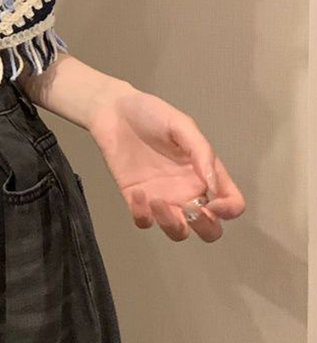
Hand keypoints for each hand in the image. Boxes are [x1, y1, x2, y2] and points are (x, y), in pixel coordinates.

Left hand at [87, 85, 245, 241]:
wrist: (112, 111)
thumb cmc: (151, 114)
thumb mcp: (181, 125)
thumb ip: (201, 151)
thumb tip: (214, 186)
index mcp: (204, 173)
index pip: (231, 202)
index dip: (229, 210)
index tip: (213, 203)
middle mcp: (187, 190)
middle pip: (209, 228)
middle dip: (206, 227)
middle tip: (190, 209)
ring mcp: (162, 197)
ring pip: (177, 231)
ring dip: (172, 224)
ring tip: (157, 200)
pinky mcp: (135, 199)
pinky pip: (144, 222)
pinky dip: (143, 215)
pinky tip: (137, 192)